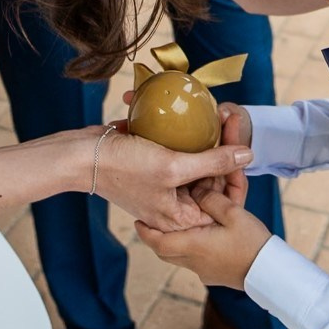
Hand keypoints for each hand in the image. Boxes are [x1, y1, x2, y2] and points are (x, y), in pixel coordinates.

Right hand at [88, 126, 252, 232]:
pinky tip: (189, 114)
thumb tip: (248, 155)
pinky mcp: (153, 167)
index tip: (242, 140)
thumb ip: (212, 162)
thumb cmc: (123, 168)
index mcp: (181, 217)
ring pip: (194, 160)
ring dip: (203, 136)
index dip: (235, 172)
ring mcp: (163, 186)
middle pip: (210, 177)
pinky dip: (181, 134)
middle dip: (221, 148)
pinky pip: (175, 151)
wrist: (80, 156)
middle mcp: (173, 205)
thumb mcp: (173, 166)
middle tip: (229, 116)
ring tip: (216, 111)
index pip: (222, 198)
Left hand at [136, 187, 272, 290]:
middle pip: (164, 251)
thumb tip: (197, 189)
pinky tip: (199, 239)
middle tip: (149, 225)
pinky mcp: (214, 276)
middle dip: (155, 237)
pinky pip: (193, 262)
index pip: (158, 241)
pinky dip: (189, 250)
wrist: (270, 273)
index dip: (145, 231)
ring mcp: (204, 272)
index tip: (137, 221)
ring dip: (172, 243)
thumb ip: (211, 199)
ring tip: (174, 228)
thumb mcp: (233, 213)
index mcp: (194, 245)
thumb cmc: (252, 243)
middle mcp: (194, 262)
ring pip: (178, 257)